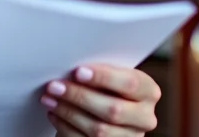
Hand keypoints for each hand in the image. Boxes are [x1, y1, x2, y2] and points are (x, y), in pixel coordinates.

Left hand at [41, 63, 160, 135]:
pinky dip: (66, 127)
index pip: (131, 83)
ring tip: (50, 98)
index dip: (104, 78)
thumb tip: (74, 67)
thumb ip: (101, 72)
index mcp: (149, 91)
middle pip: (114, 110)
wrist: (106, 112)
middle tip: (55, 86)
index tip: (78, 72)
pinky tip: (55, 114)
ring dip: (68, 112)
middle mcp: (145, 117)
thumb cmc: (107, 87)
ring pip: (99, 130)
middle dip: (80, 97)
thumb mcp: (111, 77)